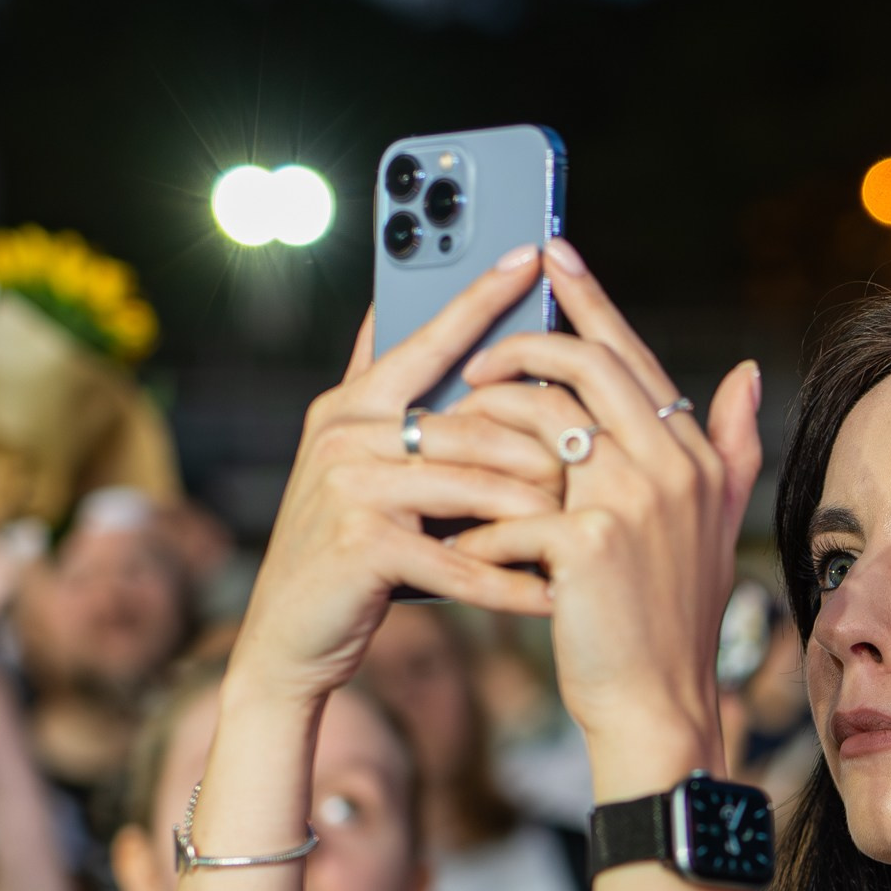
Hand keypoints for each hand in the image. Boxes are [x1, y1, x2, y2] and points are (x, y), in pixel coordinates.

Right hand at [228, 253, 572, 718]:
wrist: (288, 638)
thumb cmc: (344, 553)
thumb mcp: (357, 467)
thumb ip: (381, 400)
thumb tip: (386, 313)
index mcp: (352, 404)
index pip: (427, 338)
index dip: (479, 296)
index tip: (531, 252)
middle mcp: (345, 432)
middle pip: (474, 426)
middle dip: (543, 452)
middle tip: (602, 465)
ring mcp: (350, 486)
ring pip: (476, 487)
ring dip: (538, 516)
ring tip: (589, 532)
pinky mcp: (362, 545)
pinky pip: (461, 559)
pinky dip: (512, 583)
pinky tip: (555, 594)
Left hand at [463, 242, 762, 794]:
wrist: (658, 704)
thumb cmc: (670, 617)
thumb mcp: (711, 525)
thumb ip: (730, 445)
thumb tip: (744, 374)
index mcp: (694, 454)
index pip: (632, 352)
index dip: (588, 298)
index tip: (549, 251)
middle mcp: (671, 465)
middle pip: (583, 365)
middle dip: (518, 346)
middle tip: (472, 357)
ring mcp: (632, 501)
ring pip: (538, 422)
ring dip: (482, 424)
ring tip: (448, 442)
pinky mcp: (587, 543)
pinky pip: (511, 504)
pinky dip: (478, 524)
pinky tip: (458, 544)